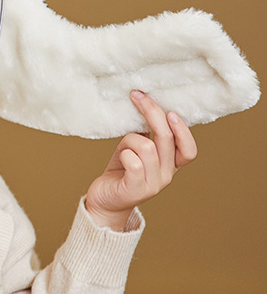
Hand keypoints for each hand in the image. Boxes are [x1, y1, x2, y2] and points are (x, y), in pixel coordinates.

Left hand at [85, 90, 197, 230]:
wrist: (105, 199)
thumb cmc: (121, 169)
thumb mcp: (136, 148)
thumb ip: (146, 134)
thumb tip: (147, 105)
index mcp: (170, 164)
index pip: (189, 150)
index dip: (183, 131)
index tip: (170, 111)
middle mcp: (166, 175)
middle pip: (166, 139)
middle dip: (151, 112)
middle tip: (136, 95)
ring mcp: (152, 184)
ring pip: (147, 147)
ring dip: (130, 139)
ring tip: (122, 146)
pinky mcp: (135, 189)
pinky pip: (132, 161)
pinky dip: (124, 153)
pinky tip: (119, 157)